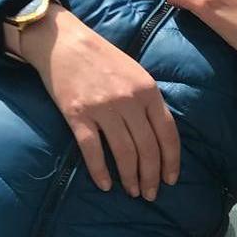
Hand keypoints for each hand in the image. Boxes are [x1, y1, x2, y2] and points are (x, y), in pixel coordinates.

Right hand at [18, 4, 179, 200]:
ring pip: (123, 153)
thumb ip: (149, 102)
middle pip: (147, 148)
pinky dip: (100, 171)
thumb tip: (160, 136)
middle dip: (151, 176)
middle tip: (151, 194)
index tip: (171, 179)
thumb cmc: (104, 59)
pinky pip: (92, 150)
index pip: (167, 133)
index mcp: (149, 90)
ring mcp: (103, 108)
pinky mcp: (77, 115)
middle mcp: (129, 101)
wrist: (65, 42)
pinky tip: (105, 185)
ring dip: (130, 178)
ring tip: (133, 192)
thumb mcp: (137, 74)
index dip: (171, 160)